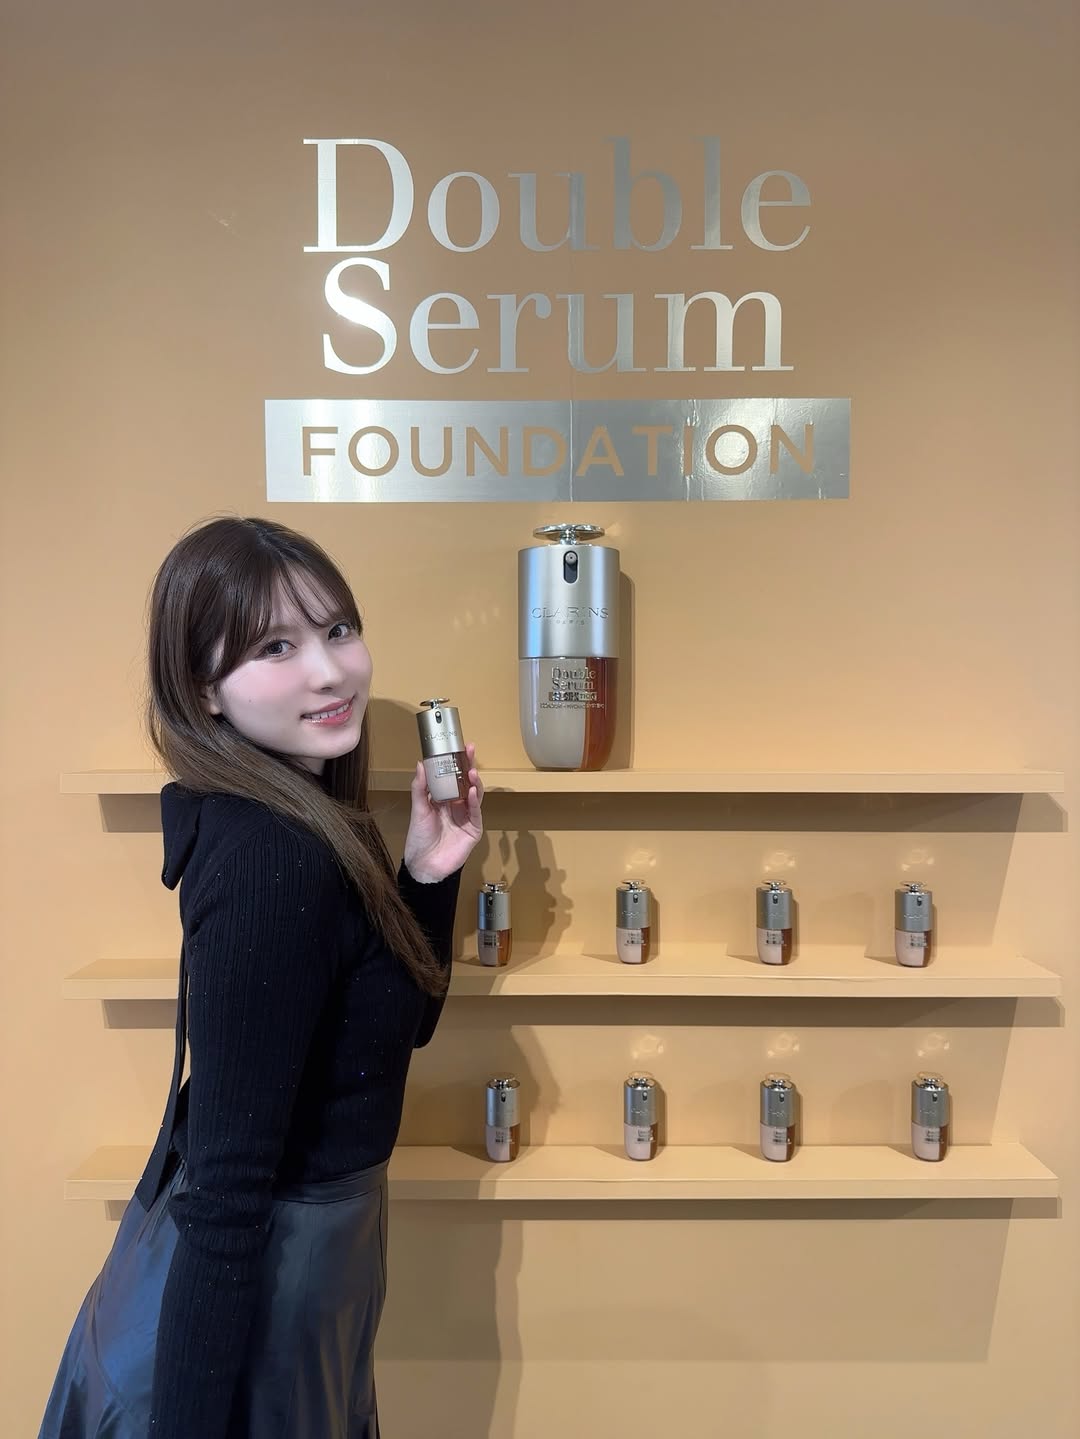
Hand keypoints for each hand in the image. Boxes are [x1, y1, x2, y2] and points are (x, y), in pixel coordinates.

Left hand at [402, 743, 483, 882]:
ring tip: (471, 771)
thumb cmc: (419, 838)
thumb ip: (420, 787)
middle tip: (470, 751)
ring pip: (475, 795)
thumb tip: (420, 764)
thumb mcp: (418, 809)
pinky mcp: (473, 829)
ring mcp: (467, 817)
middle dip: (469, 766)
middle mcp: (457, 805)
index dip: (456, 762)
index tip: (459, 747)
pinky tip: (473, 791)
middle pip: (467, 782)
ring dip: (475, 782)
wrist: (424, 864)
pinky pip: (476, 812)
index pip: (453, 776)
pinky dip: (475, 801)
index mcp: (444, 799)